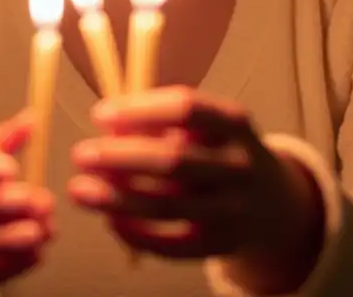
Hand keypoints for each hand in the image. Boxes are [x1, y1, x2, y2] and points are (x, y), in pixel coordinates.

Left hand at [68, 86, 322, 289]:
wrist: (273, 204)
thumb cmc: (219, 150)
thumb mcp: (207, 125)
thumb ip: (162, 121)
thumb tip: (108, 124)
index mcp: (235, 122)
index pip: (186, 108)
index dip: (140, 109)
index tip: (100, 114)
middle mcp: (239, 165)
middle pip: (173, 160)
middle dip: (120, 157)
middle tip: (81, 154)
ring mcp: (234, 209)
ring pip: (166, 206)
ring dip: (115, 198)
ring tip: (80, 189)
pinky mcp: (222, 244)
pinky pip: (171, 244)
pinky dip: (135, 232)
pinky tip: (109, 218)